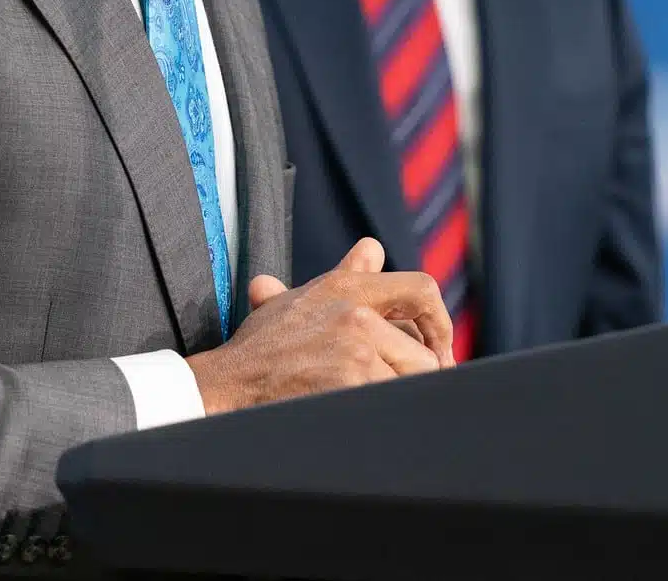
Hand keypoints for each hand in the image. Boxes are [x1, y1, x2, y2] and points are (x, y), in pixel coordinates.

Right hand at [185, 238, 453, 413]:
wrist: (228, 383)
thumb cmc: (261, 347)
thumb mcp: (299, 298)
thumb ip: (344, 274)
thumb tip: (370, 250)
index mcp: (348, 287)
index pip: (420, 290)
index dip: (438, 322)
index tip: (438, 347)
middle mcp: (357, 310)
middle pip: (425, 349)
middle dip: (421, 375)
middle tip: (412, 390)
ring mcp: (356, 346)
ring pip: (416, 378)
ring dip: (401, 396)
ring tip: (377, 405)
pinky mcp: (352, 379)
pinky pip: (394, 400)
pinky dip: (387, 412)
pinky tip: (367, 417)